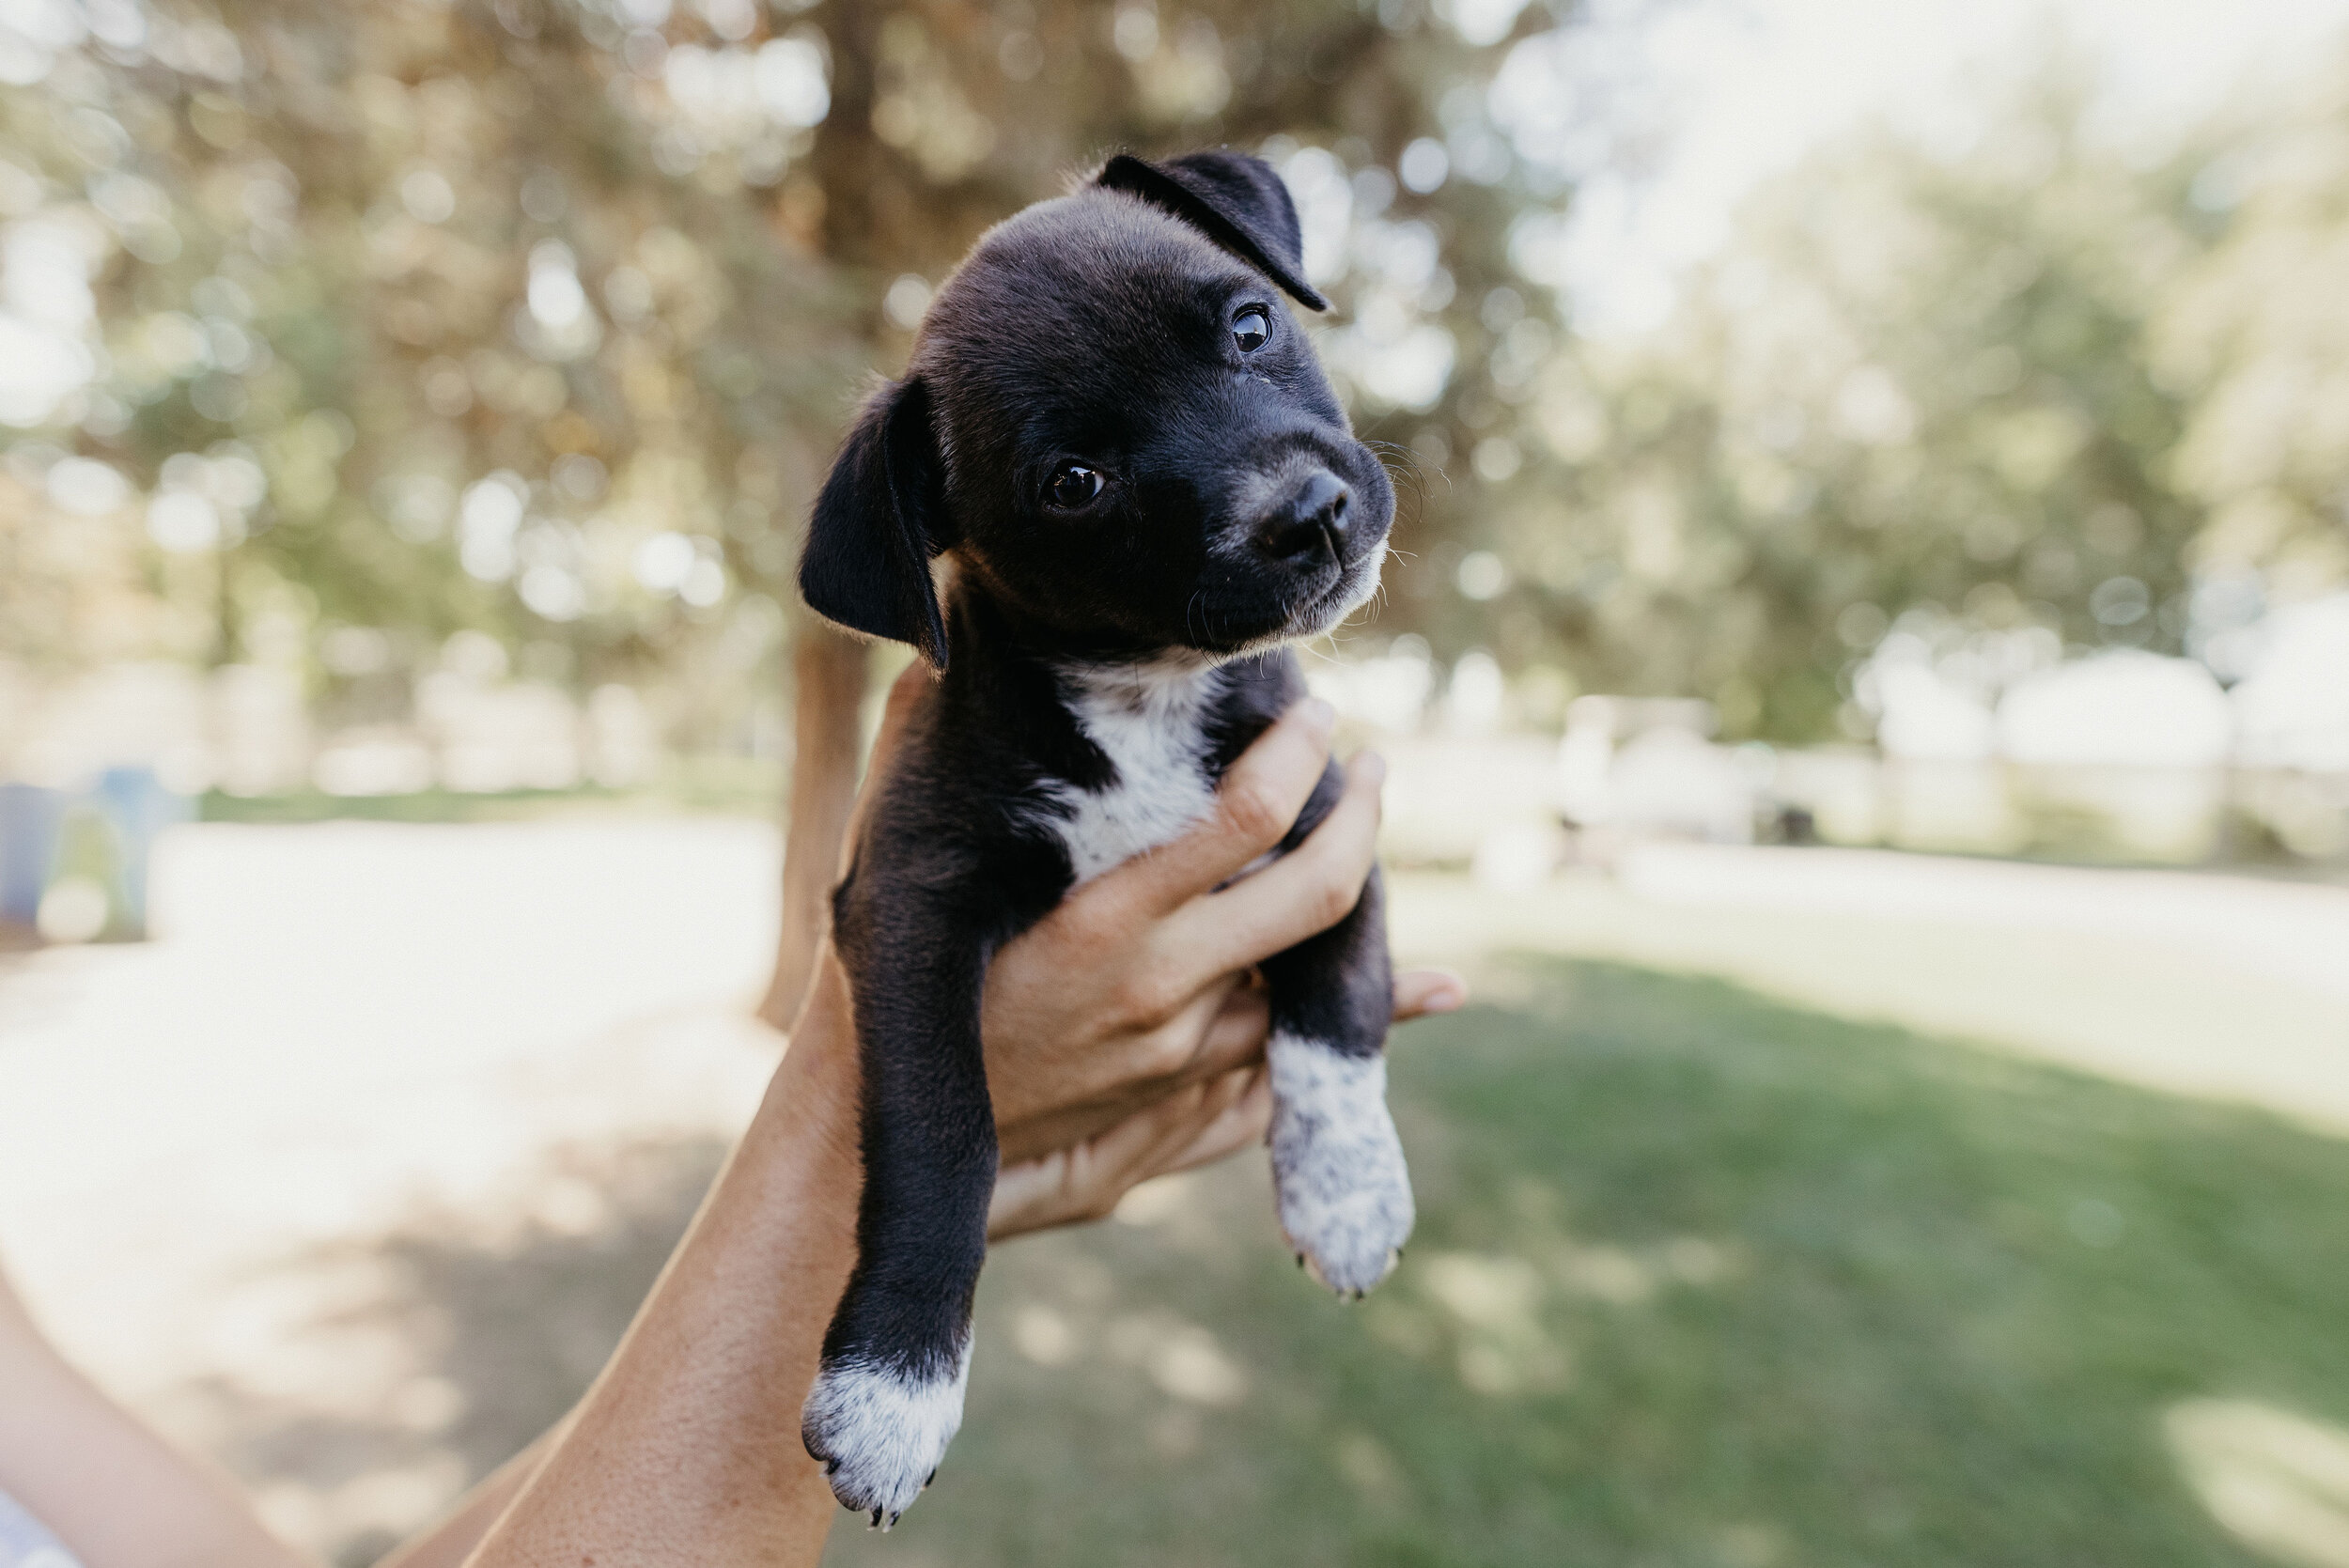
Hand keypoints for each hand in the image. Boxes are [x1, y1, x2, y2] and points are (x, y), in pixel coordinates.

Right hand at [838, 663, 1464, 1241]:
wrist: (895, 1143)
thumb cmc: (892, 989)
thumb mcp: (906, 870)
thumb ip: (922, 752)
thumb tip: (935, 648)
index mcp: (1100, 921)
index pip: (1240, 819)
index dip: (1297, 753)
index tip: (1317, 712)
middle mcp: (1159, 988)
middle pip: (1315, 892)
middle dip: (1363, 814)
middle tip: (1374, 766)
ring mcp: (1182, 1052)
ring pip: (1314, 973)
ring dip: (1366, 898)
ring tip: (1372, 824)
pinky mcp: (1187, 1094)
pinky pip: (1298, 1043)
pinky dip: (1368, 1009)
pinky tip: (1437, 988)